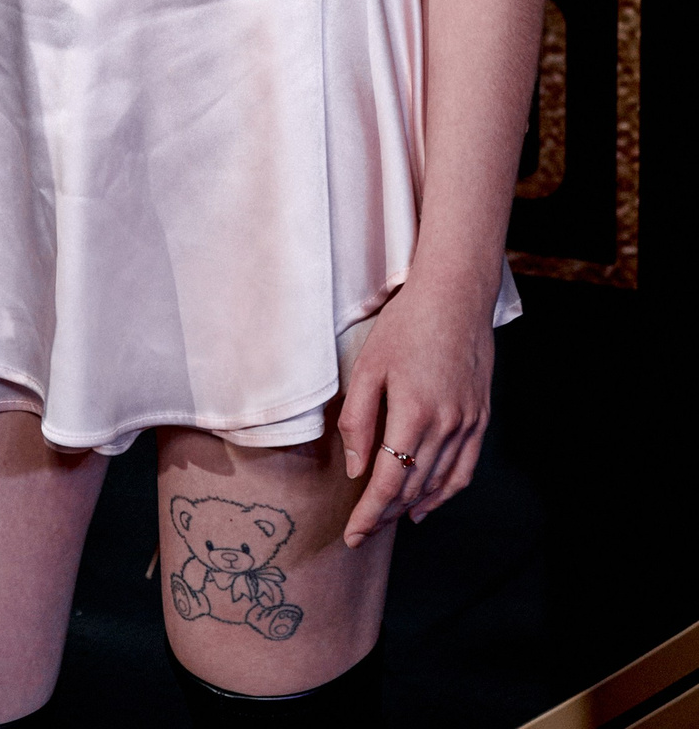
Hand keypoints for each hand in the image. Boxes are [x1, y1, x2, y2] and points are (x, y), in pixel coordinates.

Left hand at [337, 275, 495, 544]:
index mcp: (414, 414)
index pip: (387, 482)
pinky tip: (426, 503)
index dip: (369, 514)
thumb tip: (356, 469)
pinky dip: (444, 493)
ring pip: (438, 484)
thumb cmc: (405, 325)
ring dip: (411, 508)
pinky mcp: (480, 419)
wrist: (455, 297)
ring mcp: (468, 425)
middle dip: (384, 515)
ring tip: (387, 520)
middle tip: (362, 532)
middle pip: (412, 489)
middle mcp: (446, 427)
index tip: (352, 535)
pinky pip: (463, 470)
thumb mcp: (368, 365)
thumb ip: (358, 420)